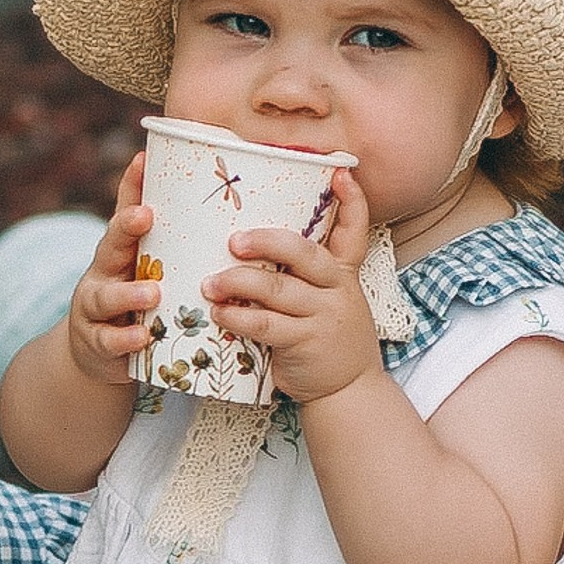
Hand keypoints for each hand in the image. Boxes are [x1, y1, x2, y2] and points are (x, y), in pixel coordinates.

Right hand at [64, 152, 159, 385]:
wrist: (97, 353)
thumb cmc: (132, 300)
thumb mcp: (142, 267)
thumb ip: (162, 236)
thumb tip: (189, 189)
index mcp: (120, 252)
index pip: (125, 213)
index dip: (131, 187)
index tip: (142, 161)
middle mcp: (103, 274)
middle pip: (109, 245)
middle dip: (125, 228)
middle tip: (145, 215)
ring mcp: (95, 309)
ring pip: (106, 297)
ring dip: (129, 293)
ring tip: (153, 292)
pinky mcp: (96, 343)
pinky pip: (108, 341)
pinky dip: (125, 339)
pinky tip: (141, 337)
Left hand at [206, 167, 383, 404]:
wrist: (347, 390)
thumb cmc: (325, 337)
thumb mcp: (329, 299)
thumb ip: (303, 274)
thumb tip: (250, 241)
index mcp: (342, 272)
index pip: (355, 230)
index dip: (351, 201)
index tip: (340, 173)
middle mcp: (337, 288)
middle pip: (303, 252)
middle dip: (267, 241)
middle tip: (233, 240)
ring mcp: (324, 315)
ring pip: (278, 288)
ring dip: (237, 282)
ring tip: (208, 283)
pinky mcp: (306, 342)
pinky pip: (267, 324)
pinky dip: (238, 317)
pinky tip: (218, 313)